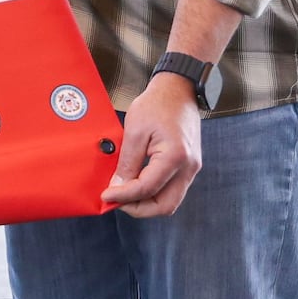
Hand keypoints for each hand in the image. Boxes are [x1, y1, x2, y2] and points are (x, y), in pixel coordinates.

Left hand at [101, 74, 203, 217]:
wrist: (178, 90)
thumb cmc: (156, 104)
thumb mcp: (135, 131)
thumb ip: (128, 162)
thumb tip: (118, 186)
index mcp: (175, 157)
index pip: (147, 188)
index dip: (124, 196)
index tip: (106, 196)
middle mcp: (188, 167)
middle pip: (164, 205)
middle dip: (138, 208)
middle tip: (116, 201)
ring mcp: (191, 168)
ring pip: (170, 201)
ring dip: (146, 202)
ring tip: (123, 194)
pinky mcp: (188, 166)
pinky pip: (172, 189)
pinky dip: (154, 193)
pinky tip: (136, 186)